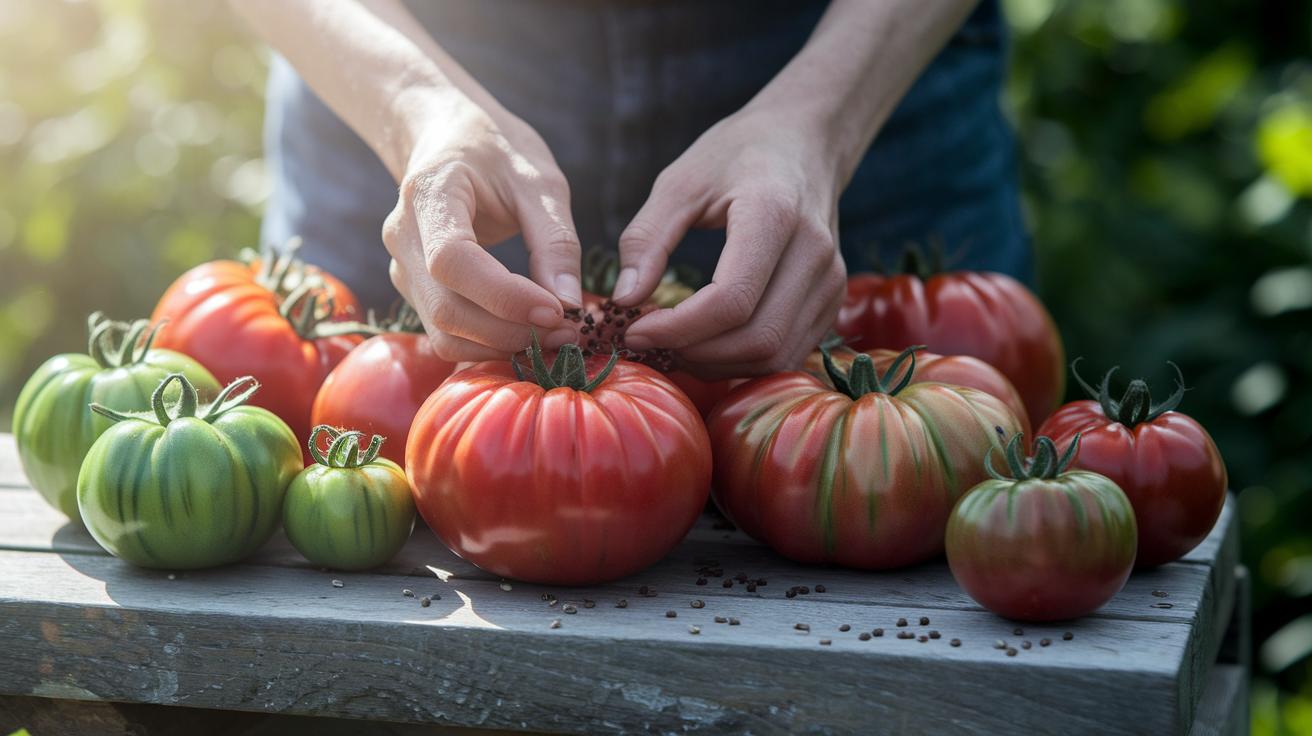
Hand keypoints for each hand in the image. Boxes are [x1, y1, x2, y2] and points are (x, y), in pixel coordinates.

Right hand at [383, 92, 582, 361]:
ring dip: (502, 345)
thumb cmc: (495, 150)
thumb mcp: (538, 180)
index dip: (504, 296)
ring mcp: (402, 267)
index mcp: (430, 194)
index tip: (557, 310)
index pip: (452, 261)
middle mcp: (403, 236)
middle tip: (569, 332)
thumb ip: (555, 240)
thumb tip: (570, 303)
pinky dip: (489, 343)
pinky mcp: (415, 289)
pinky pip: (447, 332)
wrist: (446, 136)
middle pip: (447, 309)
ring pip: (444, 331)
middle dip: (511, 331)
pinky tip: (527, 332)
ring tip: (554, 335)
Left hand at [614, 105, 848, 377]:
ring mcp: (831, 280)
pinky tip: (708, 344)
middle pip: (757, 338)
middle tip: (650, 343)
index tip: (634, 330)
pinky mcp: (833, 299)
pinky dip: (744, 361)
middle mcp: (814, 252)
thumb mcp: (680, 182)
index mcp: (774, 214)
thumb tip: (624, 301)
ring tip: (675, 346)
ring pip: (775, 356)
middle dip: (695, 353)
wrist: (804, 140)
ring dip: (719, 365)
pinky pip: (789, 353)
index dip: (678, 329)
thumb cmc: (737, 155)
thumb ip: (647, 239)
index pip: (731, 300)